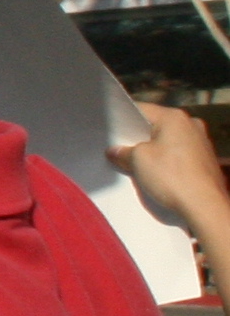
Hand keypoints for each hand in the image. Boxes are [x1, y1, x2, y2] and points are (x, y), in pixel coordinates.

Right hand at [112, 104, 229, 232]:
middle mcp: (191, 124)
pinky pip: (180, 154)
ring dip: (154, 150)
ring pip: (168, 141)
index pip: (141, 110)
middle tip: (119, 148)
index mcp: (174, 117)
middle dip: (139, 137)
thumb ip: (123, 152)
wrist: (205, 206)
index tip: (109, 129)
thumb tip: (115, 151)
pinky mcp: (207, 160)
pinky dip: (168, 160)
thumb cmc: (171, 176)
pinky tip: (158, 174)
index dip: (122, 118)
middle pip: (156, 125)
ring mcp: (202, 142)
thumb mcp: (138, 161)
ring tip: (137, 164)